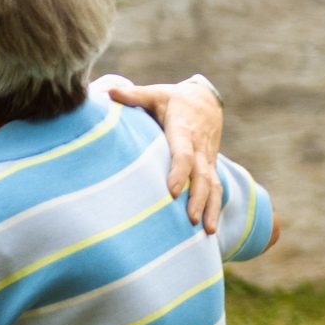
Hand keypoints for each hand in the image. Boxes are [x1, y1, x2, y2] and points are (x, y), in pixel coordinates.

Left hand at [109, 78, 226, 230]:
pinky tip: (210, 230)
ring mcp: (207, 159)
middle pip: (202, 175)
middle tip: (191, 219)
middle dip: (198, 198)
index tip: (172, 192)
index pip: (182, 154)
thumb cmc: (173, 99)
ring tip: (207, 231)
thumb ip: (133, 96)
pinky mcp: (210, 167)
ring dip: (211, 208)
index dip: (179, 172)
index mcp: (183, 130)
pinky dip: (215, 208)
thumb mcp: (155, 94)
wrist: (206, 100)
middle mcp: (198, 147)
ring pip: (213, 185)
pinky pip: (216, 189)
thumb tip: (107, 93)